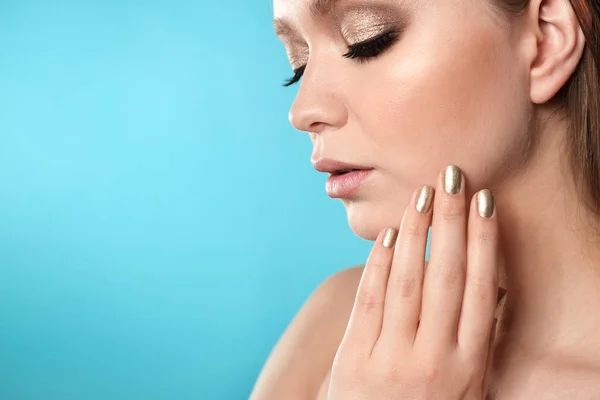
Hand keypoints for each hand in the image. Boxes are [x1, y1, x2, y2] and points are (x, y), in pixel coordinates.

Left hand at [328, 165, 505, 399]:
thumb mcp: (468, 387)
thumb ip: (476, 340)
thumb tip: (487, 287)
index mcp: (469, 364)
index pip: (481, 288)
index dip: (483, 241)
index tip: (484, 202)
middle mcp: (434, 358)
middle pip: (445, 274)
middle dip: (451, 220)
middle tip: (453, 176)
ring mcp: (391, 357)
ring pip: (407, 279)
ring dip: (416, 231)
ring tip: (422, 194)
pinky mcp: (355, 356)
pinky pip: (370, 298)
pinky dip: (380, 263)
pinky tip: (389, 235)